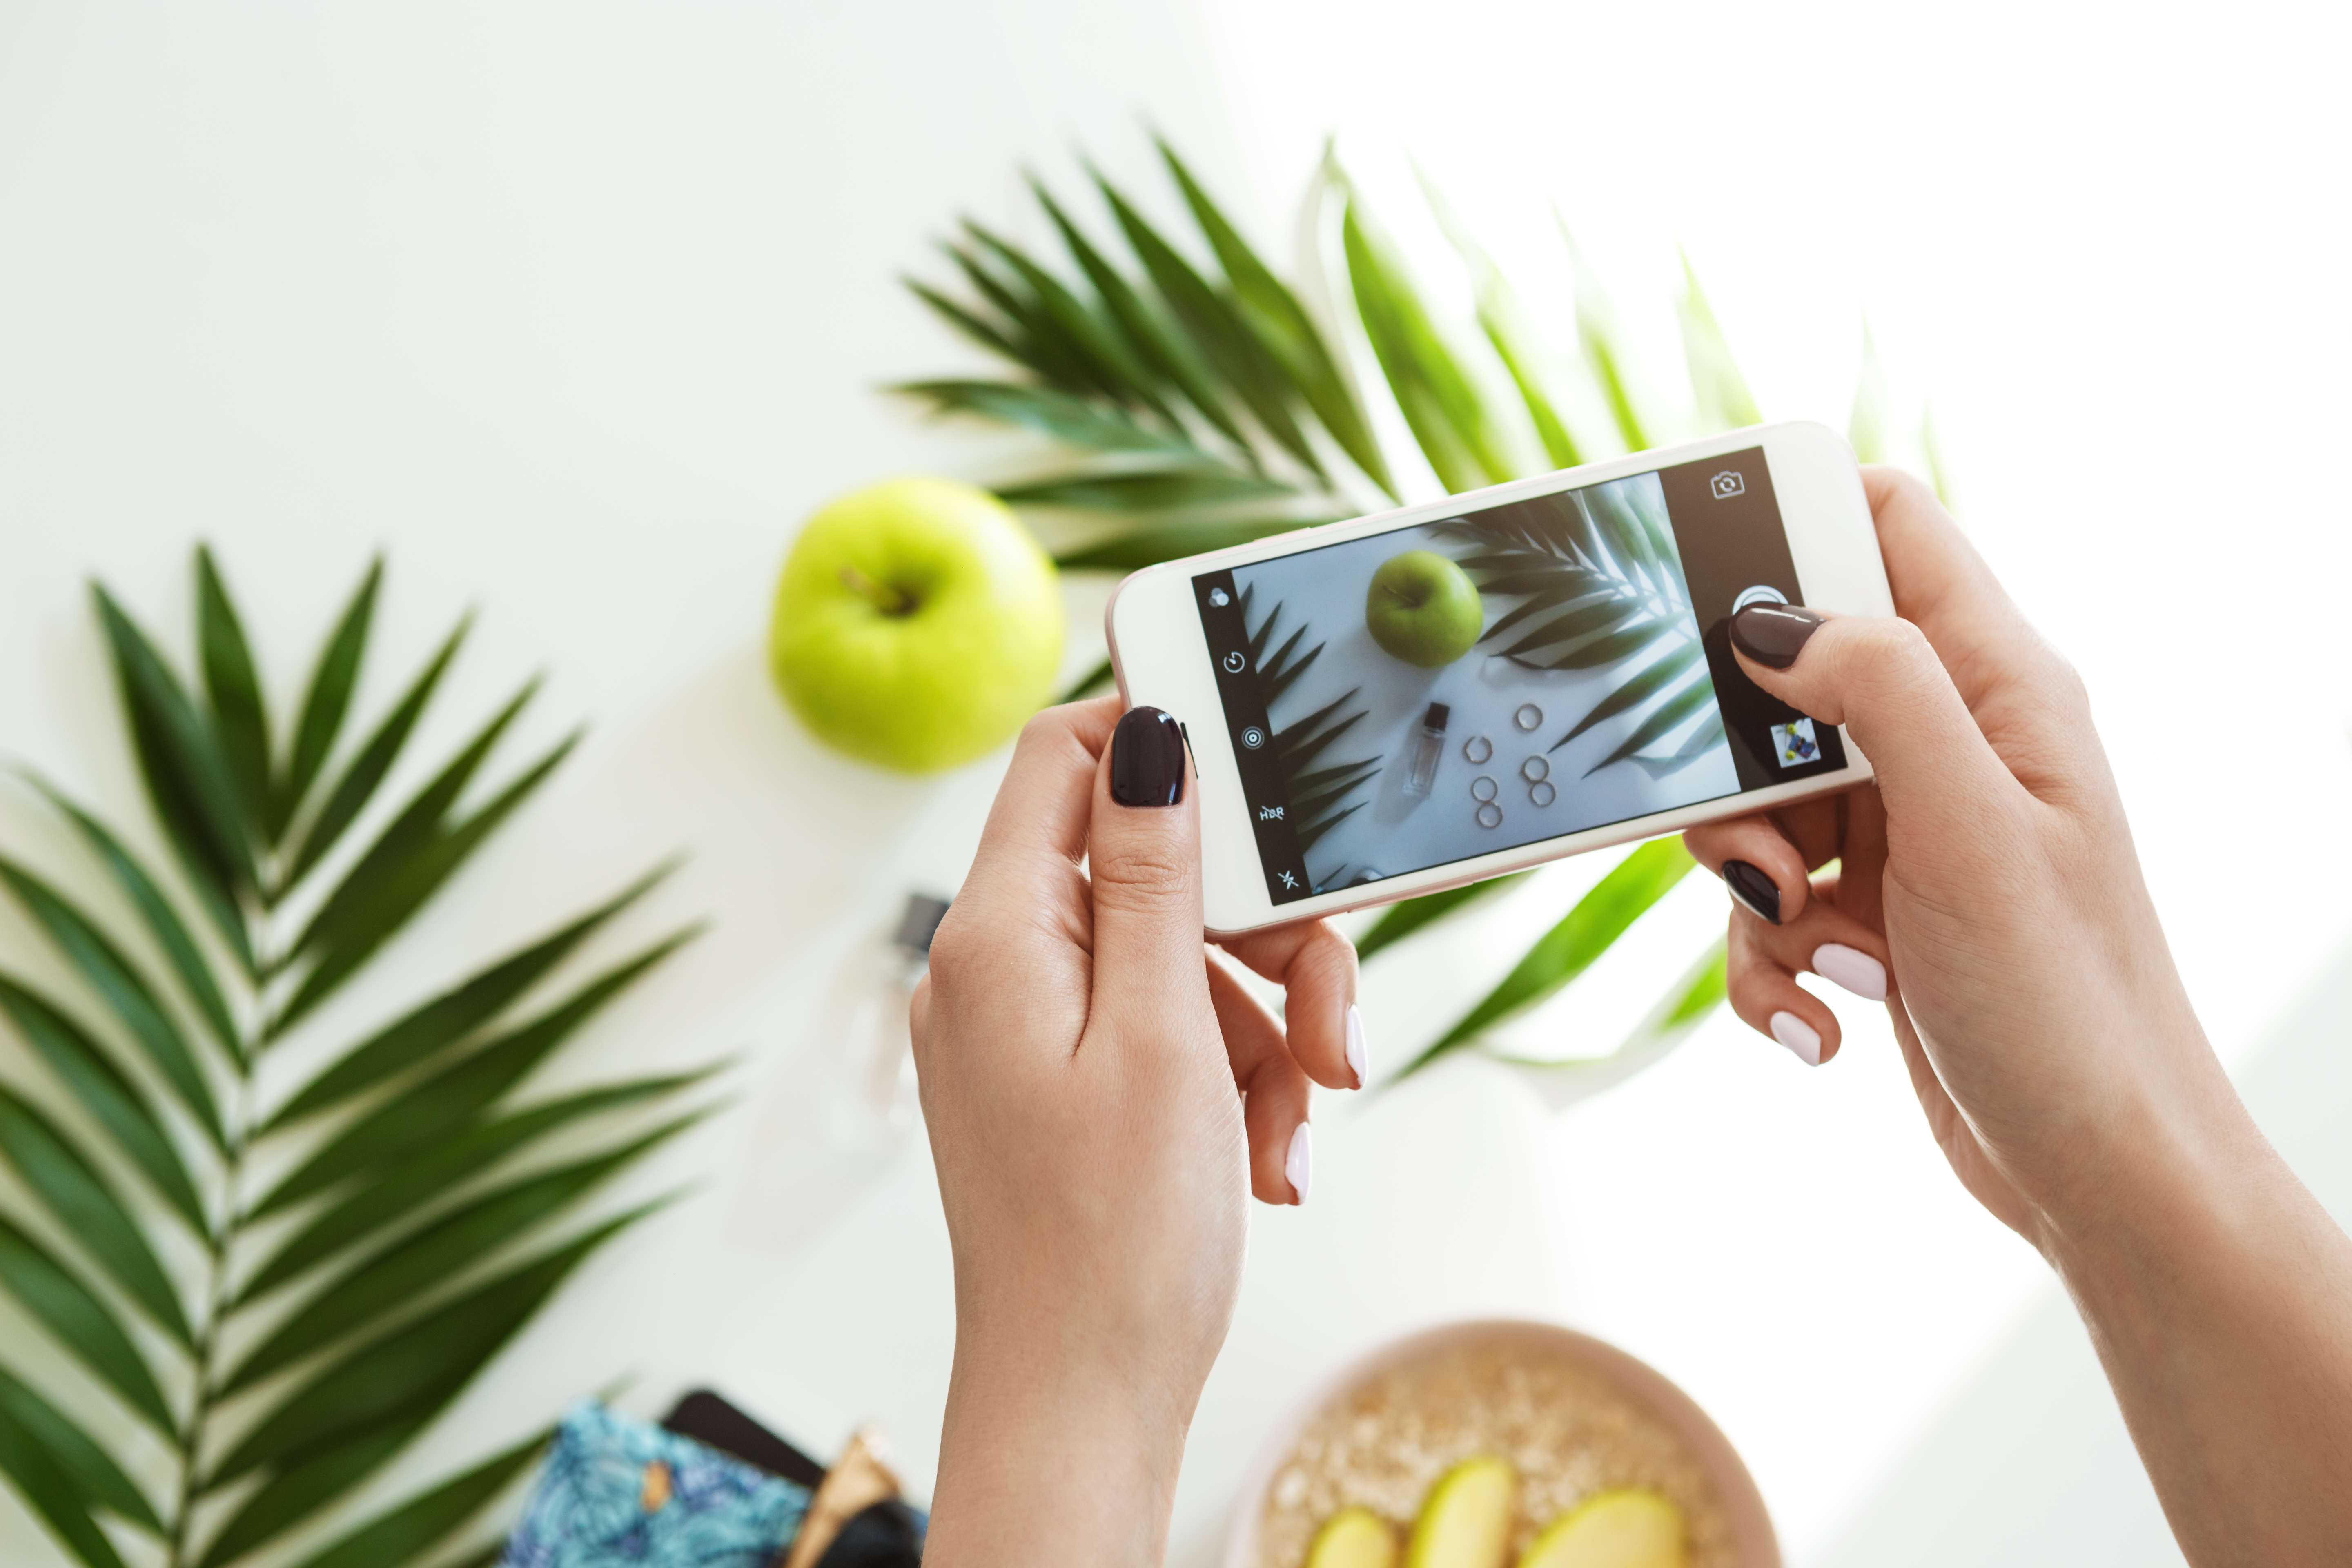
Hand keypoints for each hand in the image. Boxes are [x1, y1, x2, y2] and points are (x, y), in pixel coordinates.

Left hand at [911, 698, 1359, 1567]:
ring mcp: (1028, 1030)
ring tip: (1295, 1123)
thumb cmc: (1114, 1243)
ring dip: (1263, 1029)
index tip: (1261, 774)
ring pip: (1178, 960)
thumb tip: (1147, 735)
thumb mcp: (1159, 1032)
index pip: (1058, 760)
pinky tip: (1266, 1156)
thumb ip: (1150, 873)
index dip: (1157, 743)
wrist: (1080, 1404)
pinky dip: (1231, 1079)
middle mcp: (998, 970)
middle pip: (1149, 873)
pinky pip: (1165, 1032)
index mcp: (998, 936)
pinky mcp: (1063, 1084)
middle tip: (1328, 1027)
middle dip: (1262, 942)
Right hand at [1683, 466, 2217, 1237]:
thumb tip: (1772, 616)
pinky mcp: (1870, 911)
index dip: (1788, 520)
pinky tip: (1822, 1015)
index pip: (1887, 524)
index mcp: (1997, 688)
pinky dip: (1767, 961)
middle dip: (1733, 762)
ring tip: (1821, 948)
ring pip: (1755, 802)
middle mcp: (1948, 744)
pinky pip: (1766, 903)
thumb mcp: (1971, 827)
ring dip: (1749, 883)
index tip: (1692, 567)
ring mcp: (1906, 830)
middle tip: (1764, 841)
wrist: (2100, 1173)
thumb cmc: (2068, 1006)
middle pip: (1784, 678)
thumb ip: (1880, 693)